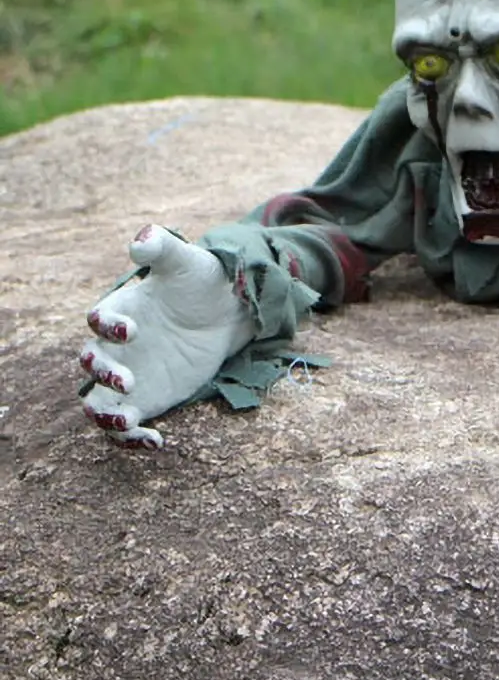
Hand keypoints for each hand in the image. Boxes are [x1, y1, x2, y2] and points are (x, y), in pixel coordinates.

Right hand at [79, 225, 254, 448]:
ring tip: (127, 422)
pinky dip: (133, 439)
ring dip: (105, 417)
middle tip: (129, 381)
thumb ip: (162, 247)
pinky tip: (157, 441)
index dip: (107, 327)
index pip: (97, 321)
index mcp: (120, 311)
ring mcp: (128, 375)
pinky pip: (127, 426)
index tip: (132, 330)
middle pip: (90, 365)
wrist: (227, 310)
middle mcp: (117, 347)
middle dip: (102, 375)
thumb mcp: (185, 260)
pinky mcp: (147, 399)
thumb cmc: (201, 279)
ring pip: (98, 404)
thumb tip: (142, 238)